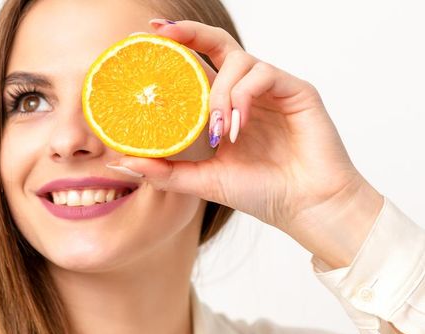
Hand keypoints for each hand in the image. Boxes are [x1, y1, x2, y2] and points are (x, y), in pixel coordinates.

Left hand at [107, 19, 383, 267]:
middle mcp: (246, 90)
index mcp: (224, 104)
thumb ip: (164, 171)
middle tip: (163, 33)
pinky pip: (263, 75)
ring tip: (217, 129)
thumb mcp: (202, 181)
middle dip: (189, 33)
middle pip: (216, 42)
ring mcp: (271, 88)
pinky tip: (238, 126)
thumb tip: (121, 164)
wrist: (305, 208)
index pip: (195, 64)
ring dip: (220, 92)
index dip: (173, 46)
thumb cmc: (260, 192)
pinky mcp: (296, 91)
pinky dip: (244, 96)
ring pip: (238, 60)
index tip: (144, 35)